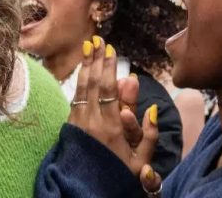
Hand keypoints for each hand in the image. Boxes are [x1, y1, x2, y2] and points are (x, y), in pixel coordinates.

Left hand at [68, 36, 159, 179]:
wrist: (85, 192)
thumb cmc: (118, 176)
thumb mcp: (141, 161)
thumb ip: (149, 135)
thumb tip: (151, 108)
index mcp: (111, 128)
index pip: (108, 90)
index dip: (108, 68)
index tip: (110, 49)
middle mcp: (91, 123)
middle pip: (92, 84)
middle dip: (95, 60)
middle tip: (96, 39)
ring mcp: (78, 125)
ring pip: (80, 89)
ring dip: (85, 67)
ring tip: (87, 48)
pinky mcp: (70, 128)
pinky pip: (74, 99)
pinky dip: (79, 82)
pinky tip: (82, 72)